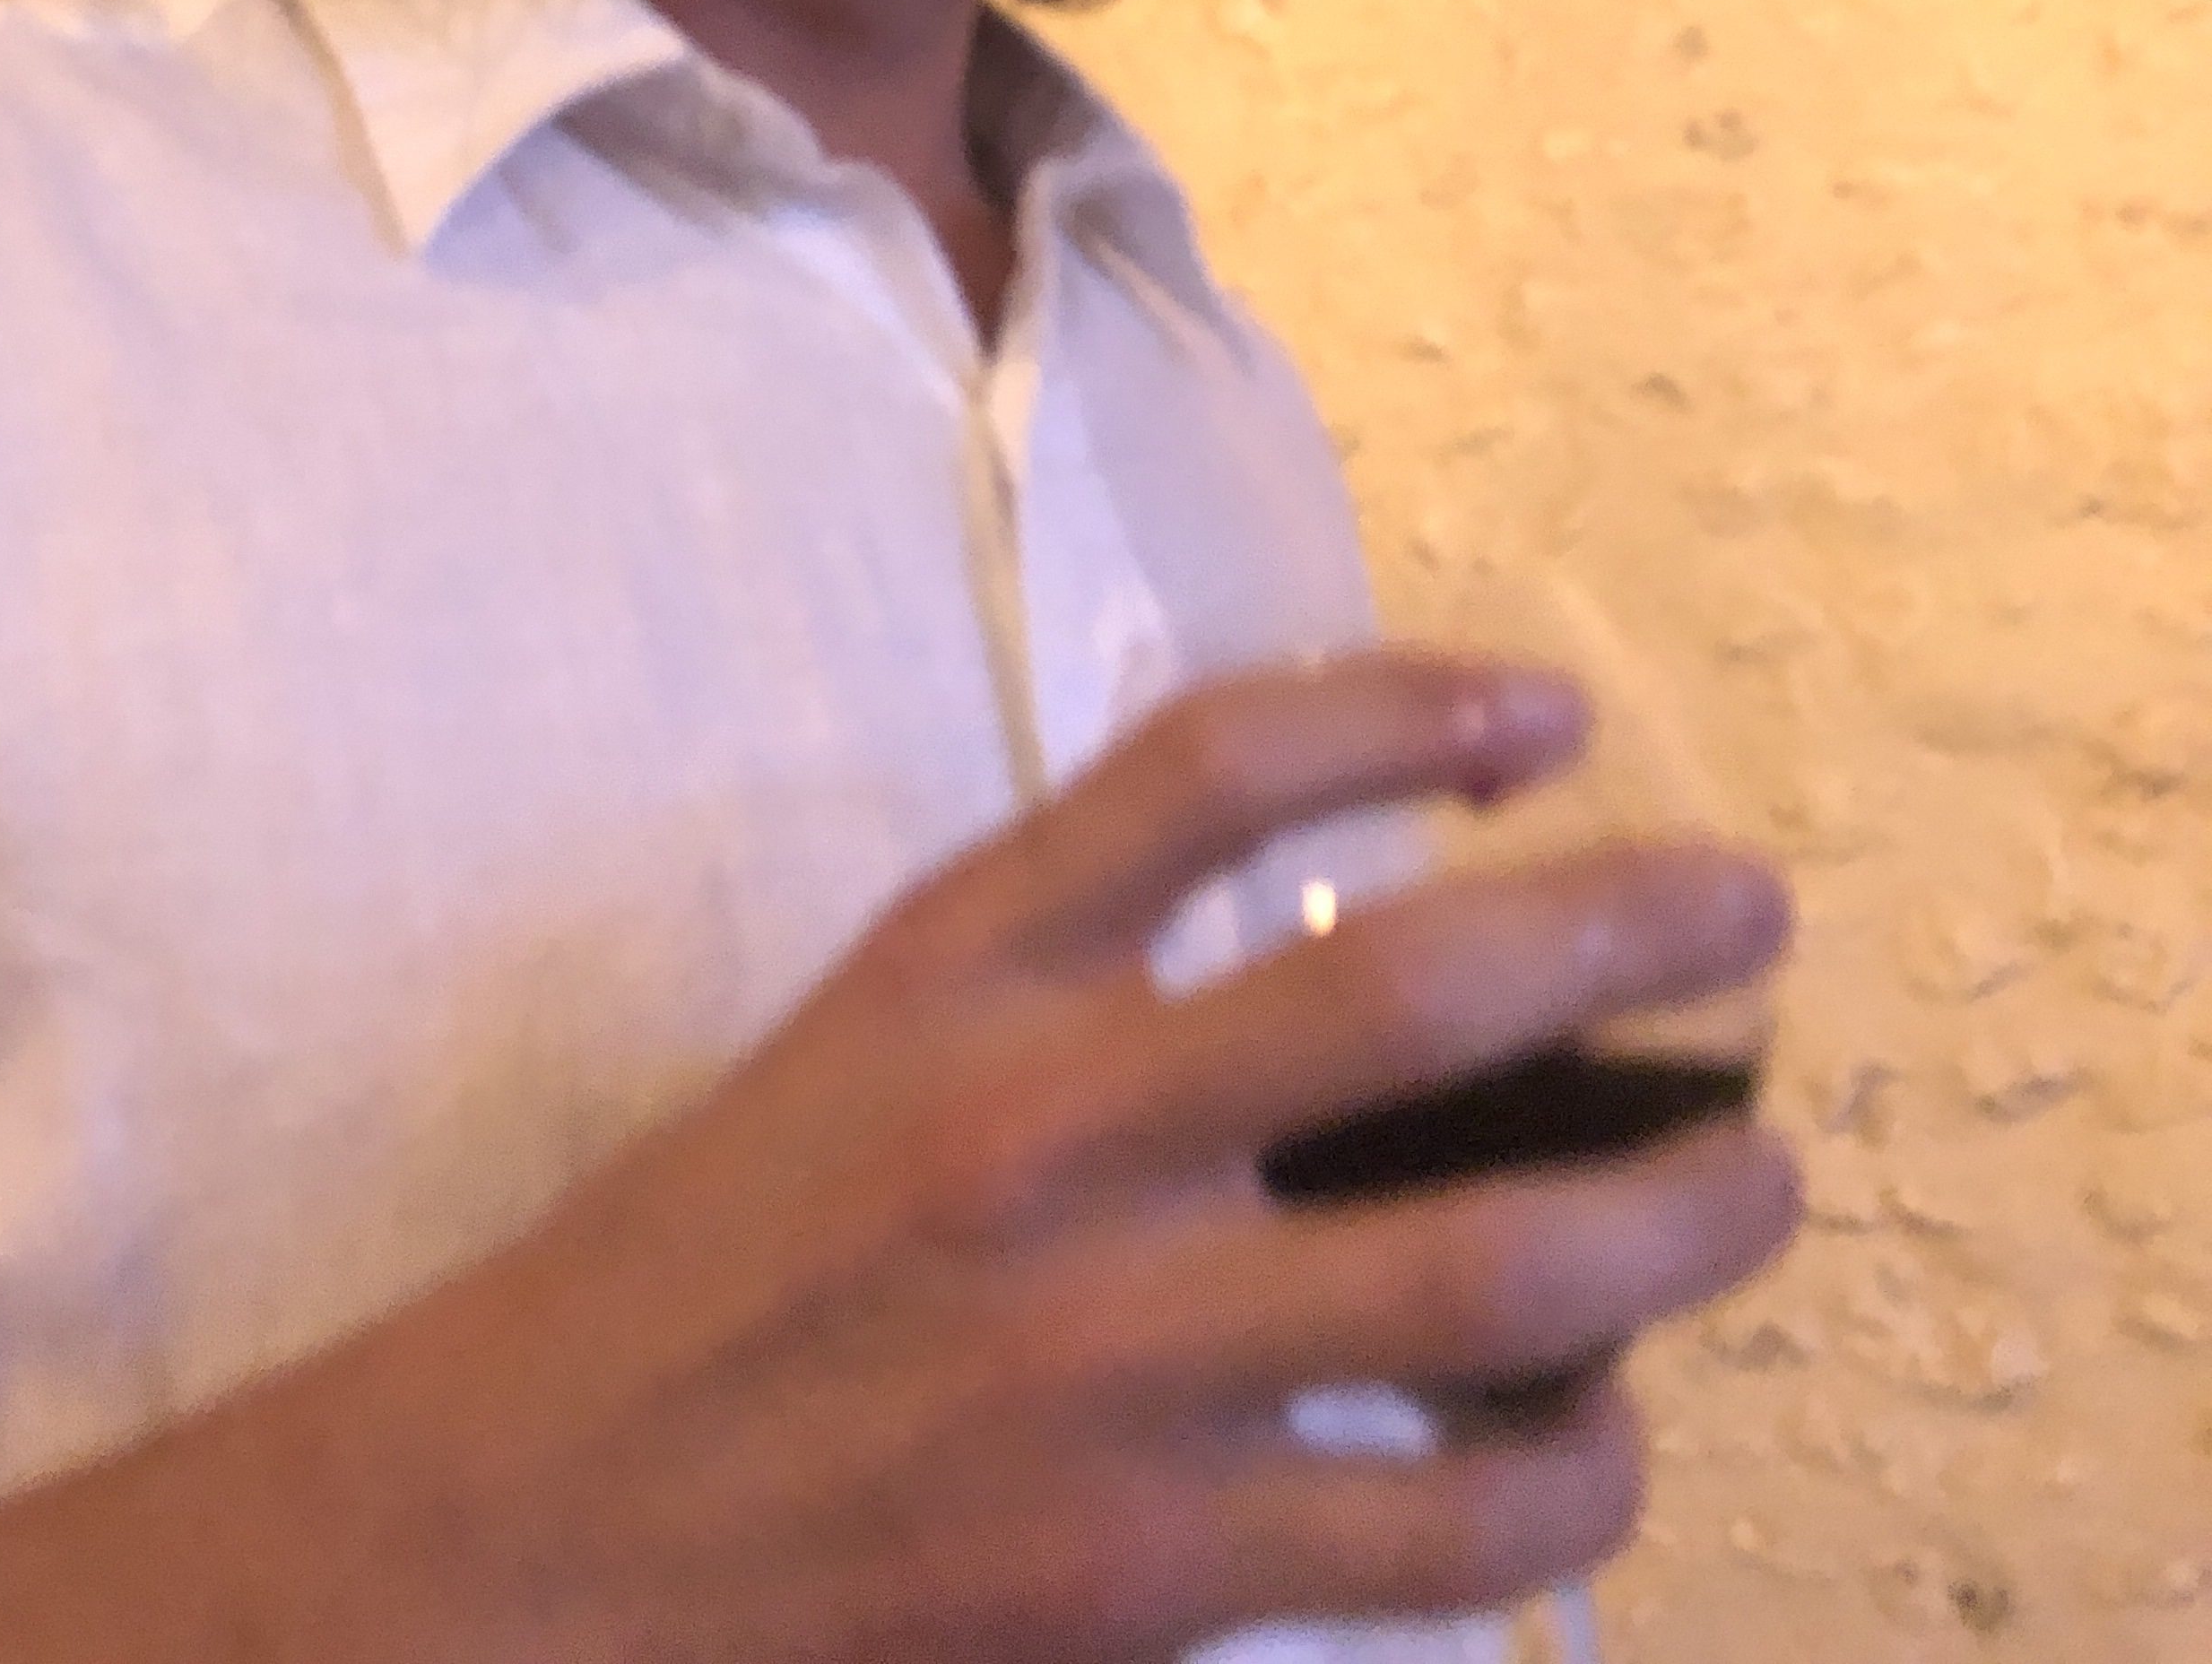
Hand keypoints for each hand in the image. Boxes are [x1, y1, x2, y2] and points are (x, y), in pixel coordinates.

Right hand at [361, 650, 1798, 1660]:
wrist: (517, 1537)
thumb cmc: (708, 1272)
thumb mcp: (864, 1042)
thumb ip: (1072, 975)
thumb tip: (1367, 974)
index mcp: (956, 965)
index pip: (1219, 762)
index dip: (1413, 702)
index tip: (1550, 711)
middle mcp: (1042, 1128)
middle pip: (1414, 985)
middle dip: (1632, 930)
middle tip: (1749, 913)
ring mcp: (1104, 1359)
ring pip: (1488, 1273)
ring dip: (1675, 1223)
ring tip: (1756, 1187)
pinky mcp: (1139, 1572)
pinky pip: (1445, 1533)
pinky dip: (1569, 1483)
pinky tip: (1600, 1442)